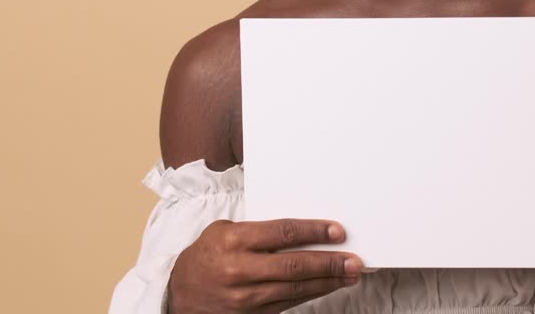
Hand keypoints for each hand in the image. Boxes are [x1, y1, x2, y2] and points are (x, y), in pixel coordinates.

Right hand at [168, 218, 362, 313]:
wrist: (180, 296)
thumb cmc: (205, 257)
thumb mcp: (223, 233)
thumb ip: (257, 231)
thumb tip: (301, 231)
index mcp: (233, 241)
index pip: (282, 232)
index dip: (314, 231)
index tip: (337, 231)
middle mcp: (240, 270)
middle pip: (294, 265)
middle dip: (329, 262)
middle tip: (354, 259)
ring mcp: (246, 297)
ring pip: (295, 289)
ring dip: (327, 281)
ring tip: (349, 274)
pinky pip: (288, 304)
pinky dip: (311, 294)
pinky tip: (327, 286)